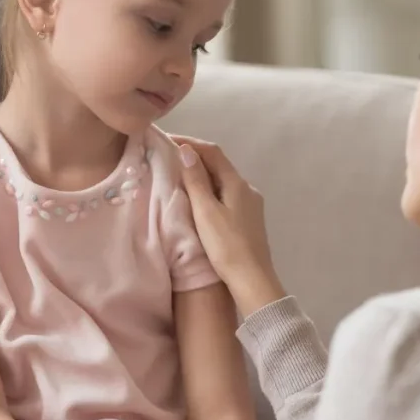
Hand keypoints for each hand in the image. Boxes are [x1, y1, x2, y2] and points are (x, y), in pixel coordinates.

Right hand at [171, 136, 284, 317]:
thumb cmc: (226, 246)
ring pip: (223, 181)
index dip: (190, 143)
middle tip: (168, 158)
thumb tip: (187, 150)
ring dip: (202, 175)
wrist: (253, 279)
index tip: (167, 141)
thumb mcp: (206, 211)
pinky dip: (210, 190)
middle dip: (195, 158)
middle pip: (219, 165)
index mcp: (237, 183)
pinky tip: (198, 200)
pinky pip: (226, 195)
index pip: (213, 152)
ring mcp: (250, 205)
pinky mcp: (248, 219)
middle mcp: (247, 189)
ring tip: (178, 177)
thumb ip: (196, 180)